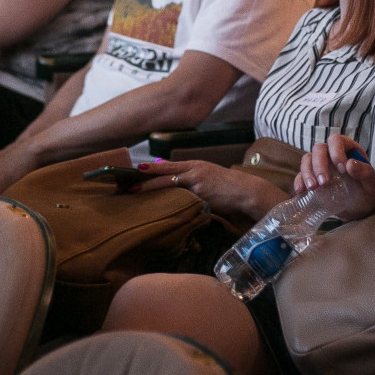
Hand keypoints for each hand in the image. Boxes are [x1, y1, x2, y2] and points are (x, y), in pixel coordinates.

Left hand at [134, 161, 286, 219]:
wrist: (247, 191)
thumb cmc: (227, 185)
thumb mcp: (207, 174)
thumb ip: (189, 175)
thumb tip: (169, 177)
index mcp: (194, 165)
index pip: (167, 166)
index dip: (150, 168)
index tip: (134, 170)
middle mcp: (194, 171)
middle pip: (163, 175)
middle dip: (145, 182)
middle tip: (128, 187)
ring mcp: (197, 184)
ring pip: (169, 187)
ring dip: (152, 192)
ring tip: (135, 195)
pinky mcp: (203, 196)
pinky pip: (182, 201)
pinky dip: (170, 204)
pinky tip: (158, 209)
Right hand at [294, 134, 374, 218]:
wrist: (361, 208)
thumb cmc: (368, 191)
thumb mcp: (372, 183)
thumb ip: (365, 172)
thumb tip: (350, 164)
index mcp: (347, 149)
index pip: (336, 140)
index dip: (336, 151)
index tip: (342, 169)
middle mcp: (331, 154)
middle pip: (318, 149)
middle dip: (319, 165)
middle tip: (324, 182)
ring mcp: (320, 166)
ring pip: (307, 160)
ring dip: (307, 172)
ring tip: (313, 188)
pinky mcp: (312, 179)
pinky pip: (300, 175)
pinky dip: (299, 182)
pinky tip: (301, 191)